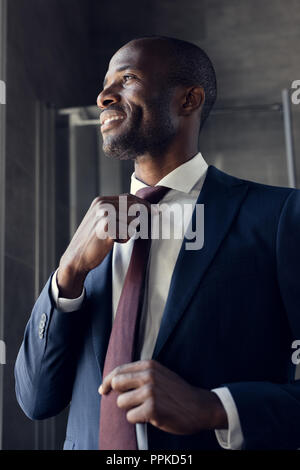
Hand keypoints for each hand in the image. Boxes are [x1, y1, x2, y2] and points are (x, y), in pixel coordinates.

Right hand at [57, 194, 151, 297]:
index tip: (156, 210)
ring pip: (132, 221)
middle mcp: (102, 205)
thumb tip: (141, 209)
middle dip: (143, 216)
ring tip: (114, 238)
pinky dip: (123, 239)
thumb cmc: (93, 241)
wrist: (77, 257)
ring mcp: (104, 216)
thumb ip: (116, 212)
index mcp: (101, 201)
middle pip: (134, 207)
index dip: (144, 204)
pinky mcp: (107, 229)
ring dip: (128, 232)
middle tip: (145, 223)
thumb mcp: (102, 220)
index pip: (129, 198)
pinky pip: (127, 233)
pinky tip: (111, 242)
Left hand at [99, 360, 227, 434]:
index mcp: (149, 365)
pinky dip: (138, 420)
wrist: (200, 407)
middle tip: (130, 402)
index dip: (108, 381)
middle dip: (119, 395)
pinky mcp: (152, 408)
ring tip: (145, 409)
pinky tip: (151, 417)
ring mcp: (150, 391)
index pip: (119, 370)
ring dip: (130, 409)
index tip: (103, 390)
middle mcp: (148, 375)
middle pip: (116, 383)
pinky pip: (130, 417)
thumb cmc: (177, 393)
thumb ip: (140, 374)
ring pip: (121, 402)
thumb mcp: (160, 375)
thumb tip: (112, 382)